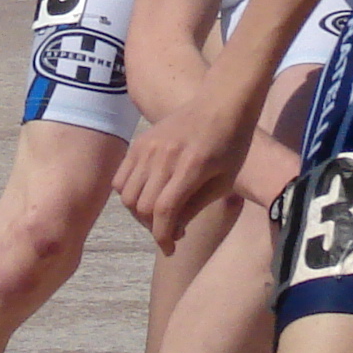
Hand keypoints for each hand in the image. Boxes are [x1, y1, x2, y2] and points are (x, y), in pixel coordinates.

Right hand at [115, 92, 255, 250]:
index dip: (163, 236)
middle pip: (142, 207)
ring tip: (159, 213)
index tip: (170, 249)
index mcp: (191, 166)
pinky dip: (129, 193)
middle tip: (171, 229)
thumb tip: (172, 232)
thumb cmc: (231, 143)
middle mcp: (165, 156)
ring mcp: (148, 147)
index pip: (164, 211)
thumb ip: (195, 207)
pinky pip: (120, 178)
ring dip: (139, 213)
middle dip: (154, 227)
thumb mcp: (224, 181)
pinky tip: (147, 195)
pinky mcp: (140, 142)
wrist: (222, 103)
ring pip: (127, 195)